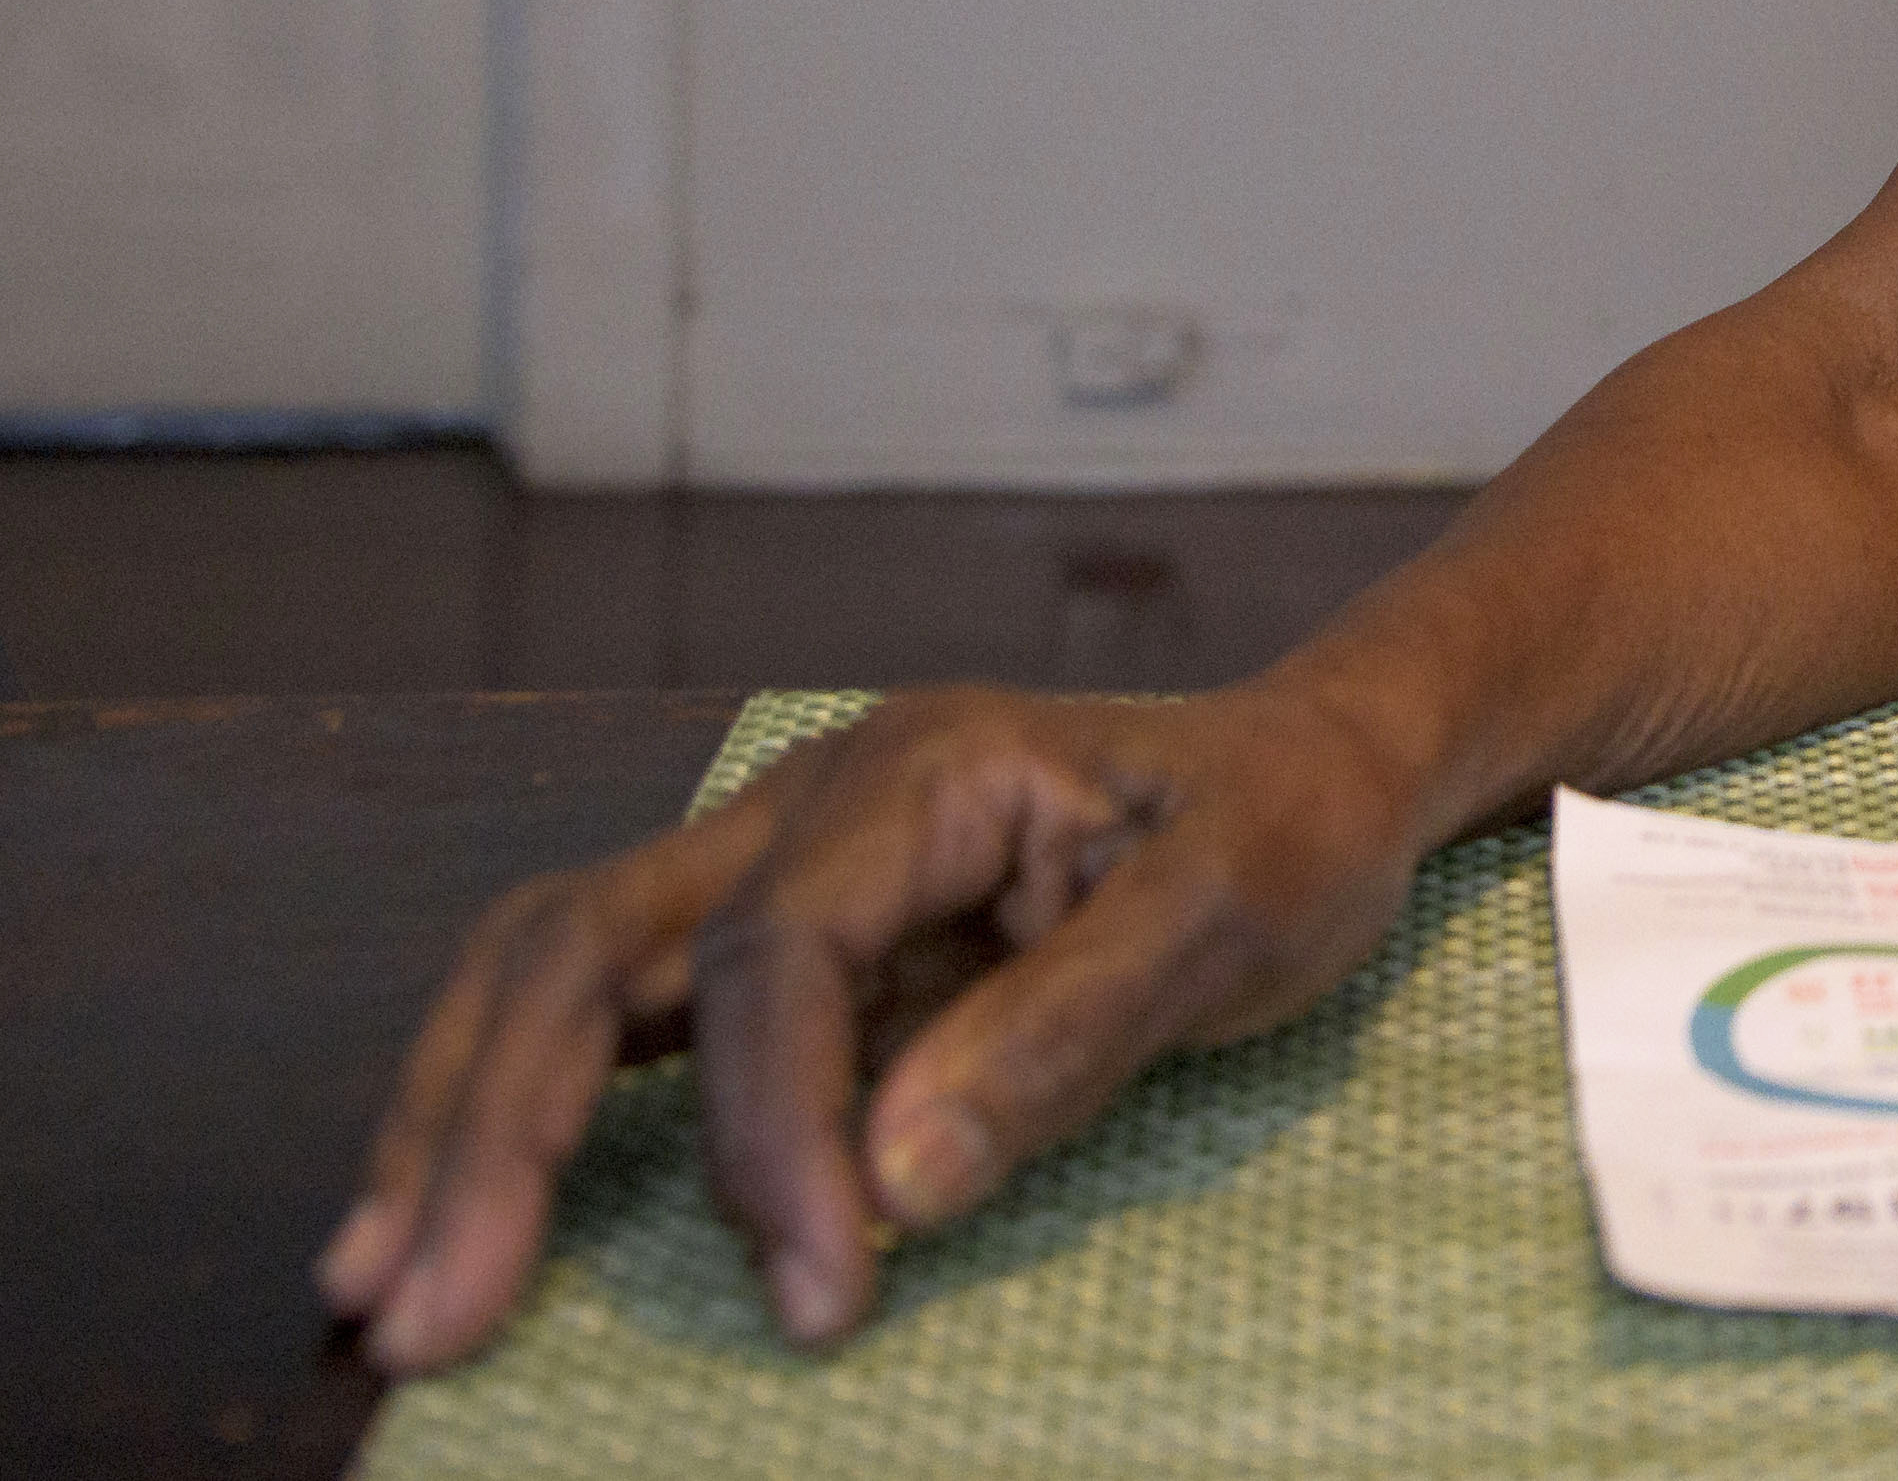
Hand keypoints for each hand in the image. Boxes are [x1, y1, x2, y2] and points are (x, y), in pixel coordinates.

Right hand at [318, 676, 1428, 1370]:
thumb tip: (898, 1179)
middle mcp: (813, 800)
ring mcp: (778, 865)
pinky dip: (515, 1115)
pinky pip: (607, 1019)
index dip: (773, 1133)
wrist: (1326, 773)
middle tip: (437, 1317)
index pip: (779, 955)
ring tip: (381, 1288)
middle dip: (500, 1133)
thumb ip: (1071, 1030)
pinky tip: (452, 1223)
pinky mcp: (778, 942)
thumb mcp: (1238, 911)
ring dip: (459, 1121)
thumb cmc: (1292, 828)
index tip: (829, 1292)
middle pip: (591, 943)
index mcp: (924, 769)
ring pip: (555, 968)